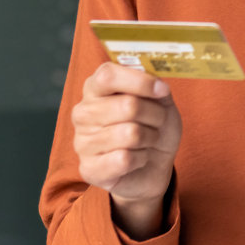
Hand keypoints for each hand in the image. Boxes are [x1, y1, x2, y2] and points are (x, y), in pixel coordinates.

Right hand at [71, 62, 182, 237]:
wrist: (152, 167)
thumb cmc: (152, 127)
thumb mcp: (161, 102)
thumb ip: (156, 87)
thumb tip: (157, 83)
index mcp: (95, 88)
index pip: (108, 75)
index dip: (139, 81)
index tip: (162, 90)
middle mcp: (83, 112)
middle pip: (128, 105)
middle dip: (155, 115)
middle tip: (158, 121)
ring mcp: (82, 141)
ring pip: (130, 134)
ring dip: (150, 137)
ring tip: (147, 140)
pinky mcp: (89, 169)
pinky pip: (124, 159)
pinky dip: (141, 159)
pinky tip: (137, 159)